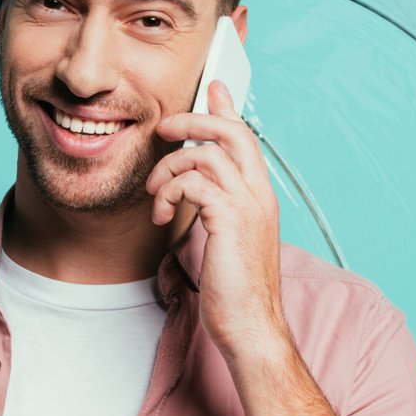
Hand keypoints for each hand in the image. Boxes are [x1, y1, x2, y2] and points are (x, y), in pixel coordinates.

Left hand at [148, 79, 291, 363]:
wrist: (251, 326)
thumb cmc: (236, 291)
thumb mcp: (225, 242)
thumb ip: (217, 212)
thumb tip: (197, 197)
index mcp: (260, 197)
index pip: (247, 139)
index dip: (228, 110)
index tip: (213, 88)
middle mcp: (259, 195)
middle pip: (232, 132)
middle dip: (194, 121)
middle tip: (165, 127)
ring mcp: (248, 205)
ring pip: (207, 154)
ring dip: (170, 169)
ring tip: (156, 195)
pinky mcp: (230, 219)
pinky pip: (195, 182)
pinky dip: (170, 192)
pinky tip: (161, 215)